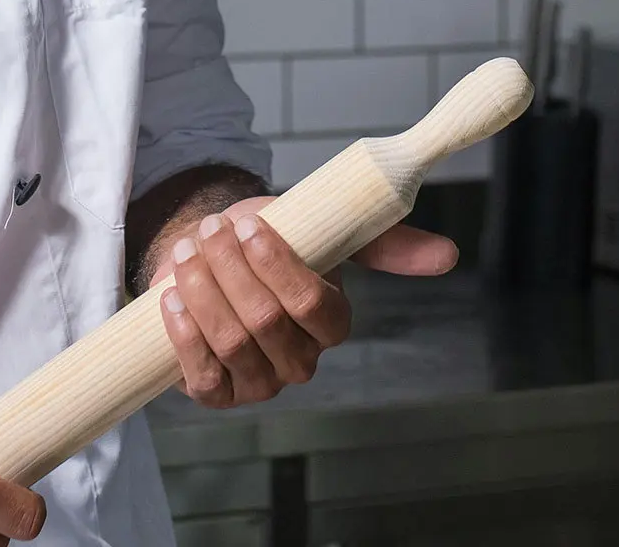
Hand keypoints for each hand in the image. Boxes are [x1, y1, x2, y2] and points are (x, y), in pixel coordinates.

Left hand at [149, 196, 456, 409]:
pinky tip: (172, 299)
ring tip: (187, 251)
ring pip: (231, 343)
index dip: (276, 265)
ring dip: (201, 291)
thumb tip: (447, 253)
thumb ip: (381, 243)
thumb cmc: (265, 242)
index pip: (313, 306)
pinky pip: (202, 377)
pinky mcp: (217, 392)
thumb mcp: (319, 231)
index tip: (247, 225)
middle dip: (229, 270)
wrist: (209, 253)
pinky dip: (183, 335)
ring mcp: (258, 382)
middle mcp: (299, 361)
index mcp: (331, 323)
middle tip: (209, 231)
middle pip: (264, 322)